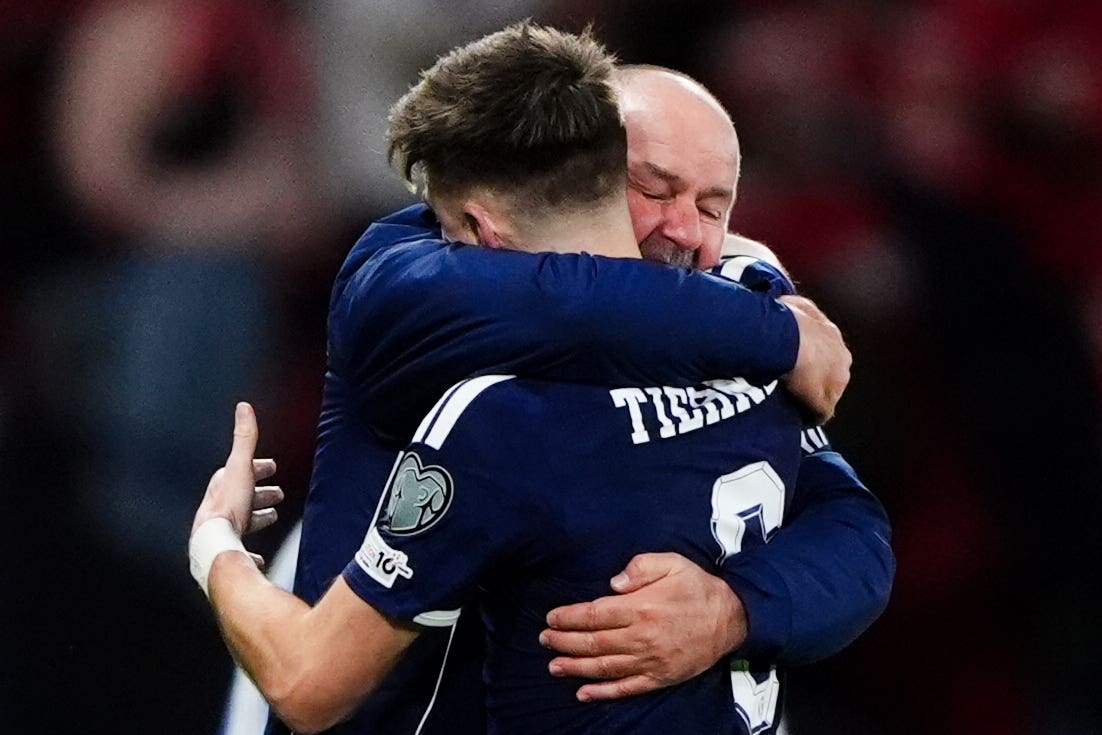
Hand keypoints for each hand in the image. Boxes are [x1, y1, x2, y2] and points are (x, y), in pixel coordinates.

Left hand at [191, 402, 283, 566]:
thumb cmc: (228, 506)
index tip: (271, 466)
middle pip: (243, 496)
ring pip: (244, 520)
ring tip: (271, 517)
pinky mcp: (230, 550)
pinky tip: (258, 558)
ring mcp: (225, 529)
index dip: (258, 467)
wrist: (215, 543)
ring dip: (258, 517)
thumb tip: (244, 408)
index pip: (241, 470)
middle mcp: (222, 506)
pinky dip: (252, 552)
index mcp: (224, 486)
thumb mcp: (241, 466)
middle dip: (260, 493)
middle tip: (277, 493)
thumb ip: (245, 437)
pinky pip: (242, 550)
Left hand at [539, 552, 745, 700]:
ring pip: (604, 667)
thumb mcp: (672, 563)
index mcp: (641, 608)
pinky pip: (627, 688)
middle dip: (564, 641)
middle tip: (544, 639)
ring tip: (553, 665)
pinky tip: (583, 693)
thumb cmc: (698, 587)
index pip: (594, 614)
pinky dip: (603, 692)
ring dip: (575, 667)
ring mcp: (650, 661)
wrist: (733, 618)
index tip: (551, 617)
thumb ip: (640, 568)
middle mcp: (642, 638)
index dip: (569, 617)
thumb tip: (612, 583)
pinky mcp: (660, 677)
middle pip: (594, 642)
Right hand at [779, 295, 850, 424]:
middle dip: (817, 378)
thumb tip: (794, 310)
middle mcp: (842, 359)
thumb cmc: (788, 318)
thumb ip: (803, 311)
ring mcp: (836, 383)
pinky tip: (799, 419)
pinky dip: (810, 416)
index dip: (813, 360)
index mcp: (835, 337)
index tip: (798, 364)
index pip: (828, 353)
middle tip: (795, 382)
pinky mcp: (825, 402)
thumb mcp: (798, 305)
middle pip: (833, 374)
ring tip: (795, 402)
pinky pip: (819, 413)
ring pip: (828, 394)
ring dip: (814, 397)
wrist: (786, 337)